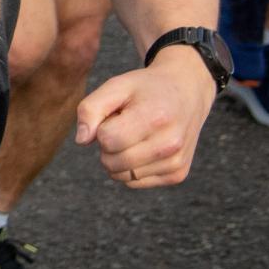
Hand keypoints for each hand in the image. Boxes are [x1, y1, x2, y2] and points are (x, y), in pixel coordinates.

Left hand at [75, 53, 212, 188]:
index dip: (102, 128)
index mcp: (155, 118)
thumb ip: (90, 109)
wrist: (187, 93)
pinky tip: (144, 147)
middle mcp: (170, 143)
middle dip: (107, 145)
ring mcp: (176, 162)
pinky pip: (134, 182)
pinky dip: (130, 168)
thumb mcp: (116, 86)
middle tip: (124, 126)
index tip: (116, 116)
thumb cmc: (145, 90)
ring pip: (122, 176)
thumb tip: (81, 141)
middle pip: (112, 162)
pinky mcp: (177, 174)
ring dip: (118, 158)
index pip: (107, 140)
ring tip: (135, 135)